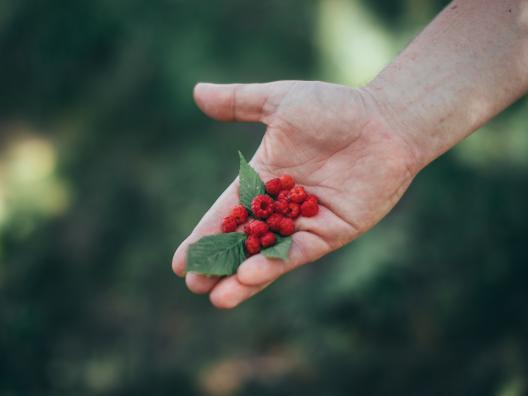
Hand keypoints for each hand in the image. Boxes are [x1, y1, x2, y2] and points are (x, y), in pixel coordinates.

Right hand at [172, 80, 418, 307]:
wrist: (384, 121)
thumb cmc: (334, 108)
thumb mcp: (279, 102)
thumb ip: (238, 102)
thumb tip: (196, 92)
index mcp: (262, 179)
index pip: (226, 213)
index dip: (204, 236)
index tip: (180, 262)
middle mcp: (280, 206)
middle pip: (244, 241)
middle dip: (220, 264)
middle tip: (194, 284)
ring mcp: (304, 222)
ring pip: (268, 254)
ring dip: (243, 277)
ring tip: (217, 295)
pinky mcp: (330, 232)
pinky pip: (298, 251)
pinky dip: (275, 264)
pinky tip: (250, 276)